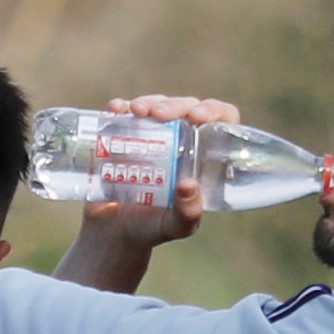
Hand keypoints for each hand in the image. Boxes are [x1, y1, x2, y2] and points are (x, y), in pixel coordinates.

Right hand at [54, 96, 241, 293]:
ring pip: (157, 105)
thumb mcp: (174, 227)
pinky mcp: (124, 134)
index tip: (197, 116)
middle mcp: (180, 140)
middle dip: (174, 105)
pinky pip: (125, 112)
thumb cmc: (151, 228)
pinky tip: (116, 109)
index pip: (220, 122)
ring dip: (149, 102)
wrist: (112, 232)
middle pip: (186, 108)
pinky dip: (121, 107)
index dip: (214, 111)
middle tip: (158, 114)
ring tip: (136, 111)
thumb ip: (187, 213)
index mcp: (203, 156)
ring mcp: (152, 134)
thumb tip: (189, 184)